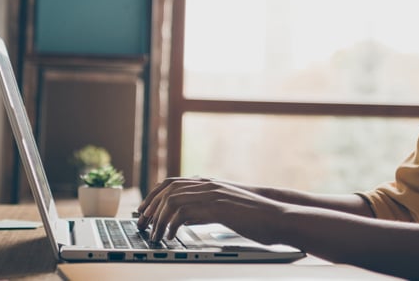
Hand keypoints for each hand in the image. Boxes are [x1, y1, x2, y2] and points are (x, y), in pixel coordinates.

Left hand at [136, 177, 286, 243]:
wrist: (276, 216)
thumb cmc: (253, 216)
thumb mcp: (223, 209)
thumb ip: (203, 209)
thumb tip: (183, 217)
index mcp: (207, 183)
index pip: (170, 182)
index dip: (153, 195)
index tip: (142, 210)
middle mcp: (207, 185)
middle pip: (167, 189)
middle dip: (151, 207)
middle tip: (142, 224)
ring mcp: (212, 194)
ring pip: (173, 200)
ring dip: (159, 218)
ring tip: (155, 234)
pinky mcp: (217, 207)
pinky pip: (186, 212)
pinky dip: (173, 224)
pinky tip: (171, 236)